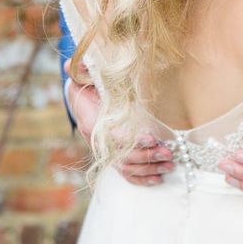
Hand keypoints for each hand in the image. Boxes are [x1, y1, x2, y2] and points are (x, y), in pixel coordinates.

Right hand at [64, 60, 174, 185]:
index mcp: (91, 123)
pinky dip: (142, 178)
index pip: (113, 137)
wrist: (80, 98)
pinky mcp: (113, 156)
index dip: (132, 140)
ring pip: (127, 169)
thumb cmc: (85, 85)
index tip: (152, 137)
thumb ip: (80, 69)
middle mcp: (98, 142)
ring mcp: (106, 152)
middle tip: (169, 153)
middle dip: (148, 157)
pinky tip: (158, 177)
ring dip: (150, 168)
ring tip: (170, 164)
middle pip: (123, 158)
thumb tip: (72, 65)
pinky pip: (126, 174)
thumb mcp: (80, 74)